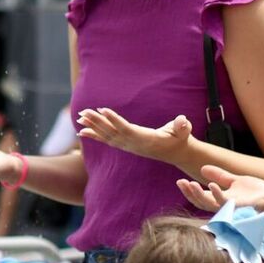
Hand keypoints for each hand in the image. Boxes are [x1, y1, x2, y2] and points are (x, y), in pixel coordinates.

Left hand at [77, 108, 192, 164]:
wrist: (177, 153)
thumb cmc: (180, 138)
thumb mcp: (184, 132)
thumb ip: (182, 127)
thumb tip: (183, 121)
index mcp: (146, 139)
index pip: (126, 129)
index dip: (114, 120)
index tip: (102, 109)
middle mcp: (133, 144)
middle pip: (112, 132)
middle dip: (97, 122)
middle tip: (83, 112)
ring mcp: (128, 146)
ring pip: (107, 136)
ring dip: (92, 127)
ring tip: (79, 118)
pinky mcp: (125, 145)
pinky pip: (107, 140)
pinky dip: (94, 135)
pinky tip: (82, 131)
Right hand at [177, 165, 263, 221]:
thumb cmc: (257, 193)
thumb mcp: (235, 181)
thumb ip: (220, 176)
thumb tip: (202, 168)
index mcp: (221, 200)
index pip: (200, 197)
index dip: (189, 191)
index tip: (180, 181)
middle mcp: (223, 206)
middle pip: (201, 202)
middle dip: (189, 193)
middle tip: (181, 183)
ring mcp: (231, 209)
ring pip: (209, 205)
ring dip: (198, 195)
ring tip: (190, 184)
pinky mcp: (240, 208)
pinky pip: (225, 204)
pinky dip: (217, 195)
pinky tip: (211, 185)